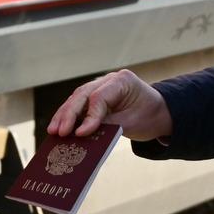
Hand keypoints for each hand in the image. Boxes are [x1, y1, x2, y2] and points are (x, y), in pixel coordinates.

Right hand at [46, 69, 172, 140]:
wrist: (160, 113)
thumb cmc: (149, 117)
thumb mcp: (132, 124)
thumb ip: (108, 125)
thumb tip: (82, 133)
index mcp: (122, 81)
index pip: (99, 97)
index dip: (88, 116)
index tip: (79, 134)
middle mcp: (108, 80)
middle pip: (83, 94)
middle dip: (69, 114)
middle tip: (58, 131)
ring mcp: (100, 86)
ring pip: (77, 98)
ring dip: (64, 115)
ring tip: (53, 131)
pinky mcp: (95, 96)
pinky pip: (79, 105)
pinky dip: (69, 116)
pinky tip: (58, 128)